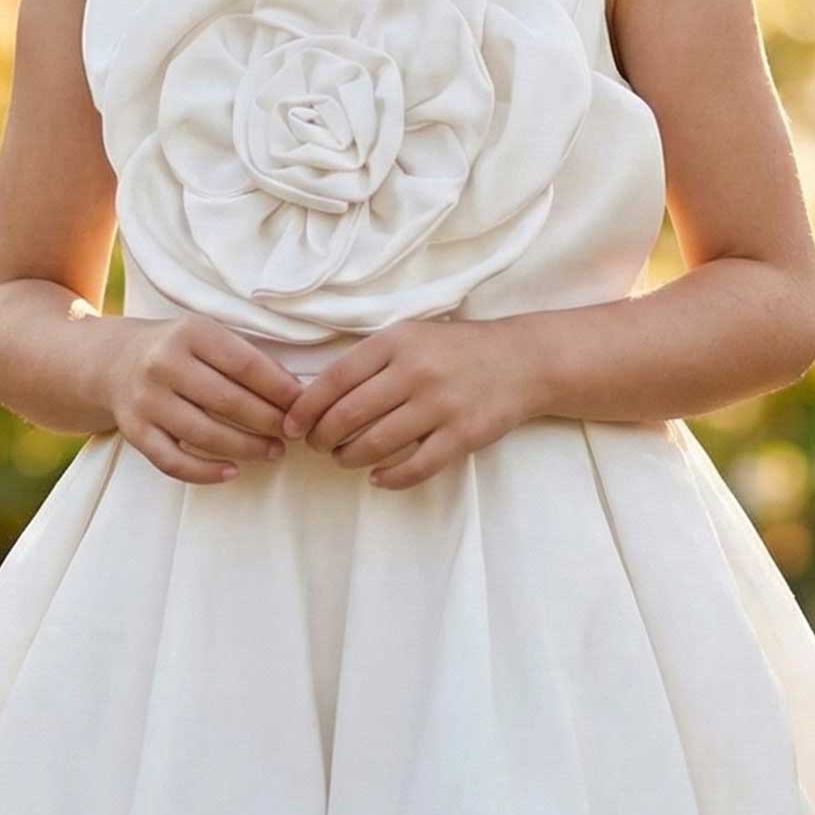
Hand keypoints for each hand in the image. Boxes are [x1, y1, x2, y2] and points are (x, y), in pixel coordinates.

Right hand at [107, 315, 308, 485]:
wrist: (114, 361)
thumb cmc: (178, 350)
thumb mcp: (207, 336)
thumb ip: (246, 359)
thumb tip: (295, 395)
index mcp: (189, 333)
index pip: (245, 364)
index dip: (279, 388)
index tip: (303, 405)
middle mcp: (163, 364)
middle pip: (228, 401)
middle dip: (268, 421)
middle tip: (294, 433)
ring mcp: (145, 400)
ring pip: (204, 434)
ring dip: (246, 448)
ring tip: (274, 451)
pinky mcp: (134, 432)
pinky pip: (172, 461)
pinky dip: (205, 472)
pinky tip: (232, 472)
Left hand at [279, 314, 542, 489]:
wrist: (523, 361)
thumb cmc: (456, 349)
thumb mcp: (411, 336)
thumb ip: (371, 359)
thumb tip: (316, 395)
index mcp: (397, 342)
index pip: (335, 379)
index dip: (305, 408)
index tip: (291, 426)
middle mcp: (416, 372)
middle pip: (348, 415)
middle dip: (322, 437)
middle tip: (317, 446)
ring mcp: (440, 406)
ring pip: (376, 444)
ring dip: (349, 458)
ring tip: (344, 458)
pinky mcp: (462, 436)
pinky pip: (415, 467)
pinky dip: (389, 479)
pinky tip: (377, 477)